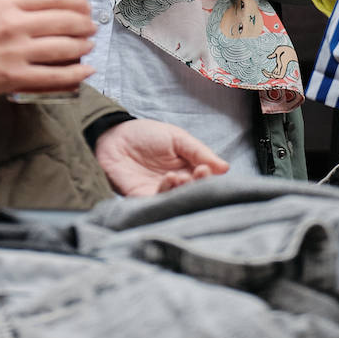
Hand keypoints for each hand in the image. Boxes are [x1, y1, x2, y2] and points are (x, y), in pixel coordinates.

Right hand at [0, 0, 95, 101]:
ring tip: (89, 46)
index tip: (85, 5)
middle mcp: (16, 24)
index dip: (77, 0)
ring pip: (64, 47)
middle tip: (91, 27)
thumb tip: (37, 6)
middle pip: (64, 20)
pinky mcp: (17, 77)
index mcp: (7, 2)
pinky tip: (86, 71)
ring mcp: (18, 52)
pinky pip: (54, 75)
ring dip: (83, 46)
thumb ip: (9, 4)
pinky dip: (75, 74)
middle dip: (84, 24)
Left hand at [93, 118, 228, 194]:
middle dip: (198, 186)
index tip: (207, 169)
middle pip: (193, 193)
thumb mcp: (177, 137)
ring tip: (181, 176)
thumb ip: (199, 151)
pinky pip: (159, 203)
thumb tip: (224, 168)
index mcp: (187, 170)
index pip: (204, 180)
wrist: (113, 136)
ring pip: (178, 200)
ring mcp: (159, 194)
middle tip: (199, 175)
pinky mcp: (143, 200)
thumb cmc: (145, 134)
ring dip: (183, 190)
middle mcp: (176, 185)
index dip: (208, 178)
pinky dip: (167, 193)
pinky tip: (169, 178)